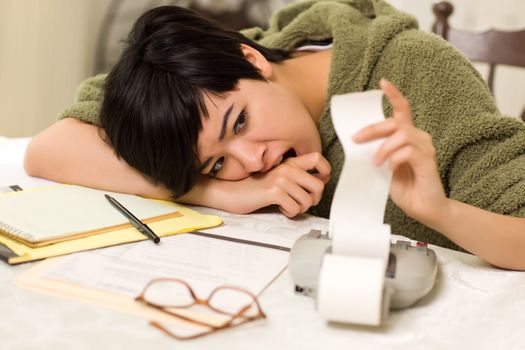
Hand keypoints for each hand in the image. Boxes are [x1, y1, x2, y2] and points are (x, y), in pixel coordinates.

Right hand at [228, 152, 330, 216]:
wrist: (231, 192)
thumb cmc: (254, 188)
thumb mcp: (277, 177)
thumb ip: (295, 177)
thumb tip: (318, 185)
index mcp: (289, 163)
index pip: (317, 158)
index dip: (326, 171)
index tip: (321, 181)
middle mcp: (287, 168)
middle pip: (319, 185)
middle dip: (313, 199)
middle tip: (302, 202)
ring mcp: (281, 179)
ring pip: (307, 201)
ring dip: (299, 208)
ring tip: (287, 205)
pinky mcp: (274, 191)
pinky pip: (295, 208)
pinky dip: (289, 213)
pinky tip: (280, 207)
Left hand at [352, 79, 447, 222]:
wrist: (423, 208)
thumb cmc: (404, 187)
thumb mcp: (384, 167)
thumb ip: (377, 152)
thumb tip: (359, 144)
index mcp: (407, 137)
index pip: (403, 109)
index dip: (394, 94)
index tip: (383, 82)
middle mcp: (419, 137)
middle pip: (395, 122)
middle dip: (372, 129)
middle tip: (356, 139)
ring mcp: (425, 148)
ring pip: (401, 135)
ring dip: (383, 149)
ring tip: (377, 164)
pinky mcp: (428, 160)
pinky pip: (407, 151)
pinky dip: (394, 159)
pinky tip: (390, 169)